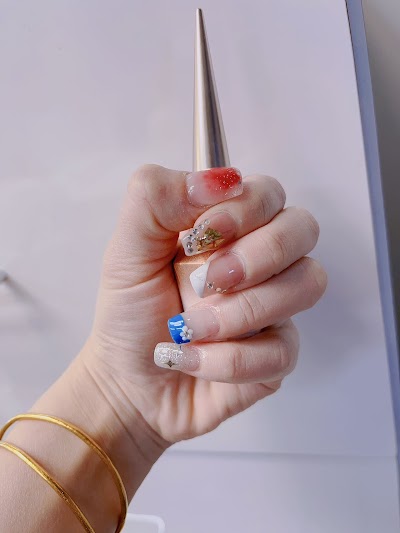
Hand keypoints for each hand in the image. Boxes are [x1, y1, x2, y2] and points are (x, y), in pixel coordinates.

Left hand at [82, 164, 326, 447]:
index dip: (244, 209)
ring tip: (189, 329)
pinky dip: (227, 359)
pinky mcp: (277, 354)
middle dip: (256, 254)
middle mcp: (260, 261)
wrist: (127, 380)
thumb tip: (217, 179)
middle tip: (207, 280)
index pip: (267, 193)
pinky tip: (192, 360)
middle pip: (302, 228)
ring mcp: (274, 307)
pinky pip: (282, 350)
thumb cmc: (130, 312)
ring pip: (306, 285)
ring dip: (239, 311)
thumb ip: (157, 198)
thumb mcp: (127, 249)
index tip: (201, 236)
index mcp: (228, 227)